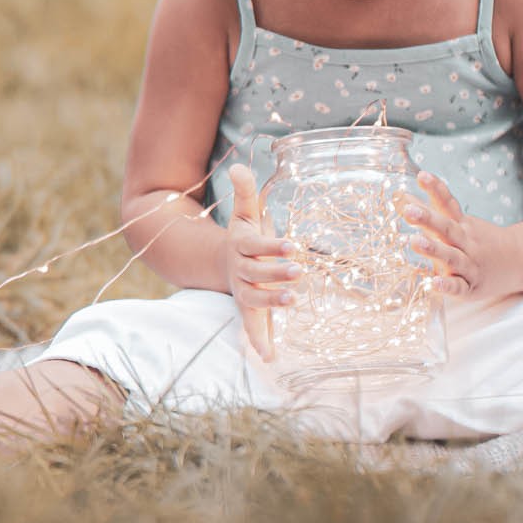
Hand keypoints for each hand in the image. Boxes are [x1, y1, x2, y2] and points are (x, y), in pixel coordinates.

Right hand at [224, 163, 298, 360]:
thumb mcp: (244, 213)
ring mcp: (244, 292)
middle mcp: (241, 271)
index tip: (293, 246)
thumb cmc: (243, 237)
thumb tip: (239, 166)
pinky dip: (258, 341)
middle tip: (299, 272)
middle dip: (277, 273)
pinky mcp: (250, 310)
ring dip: (273, 302)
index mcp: (241, 246)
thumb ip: (244, 191)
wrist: (223, 265)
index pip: (257, 246)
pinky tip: (269, 356)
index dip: (273, 247)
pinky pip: (251, 327)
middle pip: (256, 273)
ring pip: (256, 298)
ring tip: (293, 300)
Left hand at [401, 170, 502, 299]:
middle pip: (447, 229)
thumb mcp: (458, 223)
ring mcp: (469, 265)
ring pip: (452, 257)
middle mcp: (466, 242)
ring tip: (415, 241)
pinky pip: (458, 287)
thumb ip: (432, 211)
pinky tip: (433, 283)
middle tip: (408, 210)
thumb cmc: (479, 241)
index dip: (436, 189)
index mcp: (462, 225)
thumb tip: (403, 196)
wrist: (518, 261)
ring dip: (434, 250)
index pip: (448, 204)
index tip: (422, 175)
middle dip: (428, 219)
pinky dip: (447, 286)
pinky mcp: (470, 287)